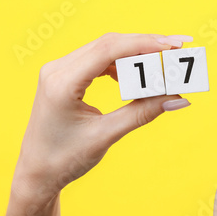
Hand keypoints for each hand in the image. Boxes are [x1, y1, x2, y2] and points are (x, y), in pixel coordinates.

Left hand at [12, 32, 191, 204]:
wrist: (38, 172)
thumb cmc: (65, 158)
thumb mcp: (106, 135)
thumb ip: (142, 113)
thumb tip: (178, 98)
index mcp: (62, 82)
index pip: (109, 50)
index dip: (144, 44)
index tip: (173, 45)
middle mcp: (58, 69)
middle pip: (109, 44)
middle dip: (146, 44)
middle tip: (179, 47)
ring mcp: (60, 70)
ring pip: (105, 49)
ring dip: (136, 53)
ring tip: (163, 62)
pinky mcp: (66, 76)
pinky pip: (99, 60)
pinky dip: (122, 64)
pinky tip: (138, 75)